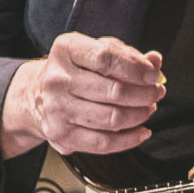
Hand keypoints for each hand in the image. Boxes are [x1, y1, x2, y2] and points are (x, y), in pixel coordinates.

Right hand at [0, 34, 164, 156]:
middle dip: (145, 94)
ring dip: (140, 115)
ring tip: (148, 108)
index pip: (106, 57)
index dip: (137, 68)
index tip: (153, 76)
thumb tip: (155, 61)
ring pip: (112, 118)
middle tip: (156, 93)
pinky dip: (130, 139)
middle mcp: (57, 79)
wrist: (37, 96)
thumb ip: (128, 55)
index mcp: (66, 50)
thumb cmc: (76, 70)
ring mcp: (57, 109)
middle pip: (114, 91)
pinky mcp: (60, 135)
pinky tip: (141, 131)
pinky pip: (103, 143)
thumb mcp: (97, 51)